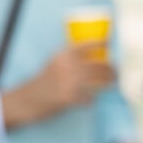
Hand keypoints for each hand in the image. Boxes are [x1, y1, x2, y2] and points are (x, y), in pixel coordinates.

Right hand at [1, 46, 115, 129]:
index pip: (86, 45)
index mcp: (62, 55)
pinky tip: (91, 100)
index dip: (101, 42)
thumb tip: (94, 57)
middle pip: (97, 65)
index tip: (109, 43)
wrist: (26, 100)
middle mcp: (66, 66)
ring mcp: (68, 82)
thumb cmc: (43, 82)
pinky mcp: (69, 97)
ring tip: (112, 83)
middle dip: (110, 69)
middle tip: (116, 72)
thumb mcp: (54, 63)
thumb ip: (70, 59)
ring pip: (97, 81)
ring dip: (108, 82)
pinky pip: (89, 97)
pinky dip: (92, 99)